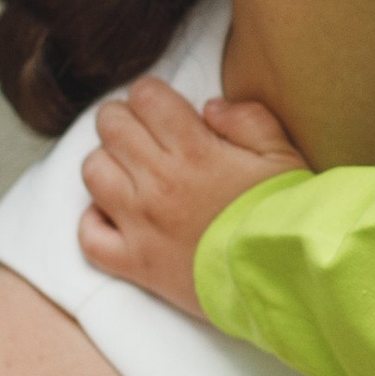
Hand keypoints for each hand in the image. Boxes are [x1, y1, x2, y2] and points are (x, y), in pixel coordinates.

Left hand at [78, 80, 309, 316]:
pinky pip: (88, 236)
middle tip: (145, 133)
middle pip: (110, 126)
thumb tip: (209, 107)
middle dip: (125, 119)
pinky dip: (95, 222)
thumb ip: (248, 119)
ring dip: (108, 163)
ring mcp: (141, 224)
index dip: (152, 95)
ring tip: (131, 171)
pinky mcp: (135, 263)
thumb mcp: (281, 155)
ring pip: (92, 172)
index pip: (145, 97)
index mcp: (195, 151)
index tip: (163, 107)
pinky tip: (116, 215)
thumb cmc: (285, 217)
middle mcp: (159, 182)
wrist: (284, 280)